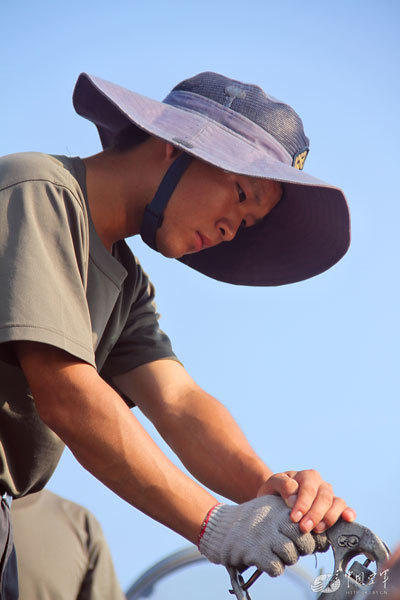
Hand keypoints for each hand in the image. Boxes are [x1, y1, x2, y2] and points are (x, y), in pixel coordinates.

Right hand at [198, 495, 328, 575]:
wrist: (221, 526)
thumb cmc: (252, 520)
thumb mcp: (273, 508)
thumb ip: (294, 517)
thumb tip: (320, 536)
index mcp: (282, 508)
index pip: (309, 524)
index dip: (312, 536)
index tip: (309, 540)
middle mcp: (275, 521)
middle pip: (305, 541)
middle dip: (303, 549)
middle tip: (294, 547)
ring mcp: (265, 537)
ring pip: (292, 555)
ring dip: (287, 558)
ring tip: (276, 552)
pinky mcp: (256, 552)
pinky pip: (277, 568)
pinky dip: (273, 567)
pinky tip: (266, 559)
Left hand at [256, 470, 355, 533]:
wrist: (277, 499)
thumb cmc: (275, 491)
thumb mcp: (273, 484)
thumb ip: (283, 486)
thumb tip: (294, 499)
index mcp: (307, 476)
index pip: (309, 489)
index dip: (303, 504)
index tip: (294, 518)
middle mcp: (321, 484)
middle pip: (324, 497)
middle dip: (315, 514)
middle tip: (303, 528)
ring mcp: (330, 496)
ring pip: (337, 503)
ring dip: (328, 518)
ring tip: (316, 530)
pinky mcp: (335, 509)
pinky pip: (346, 509)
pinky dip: (348, 513)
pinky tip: (348, 519)